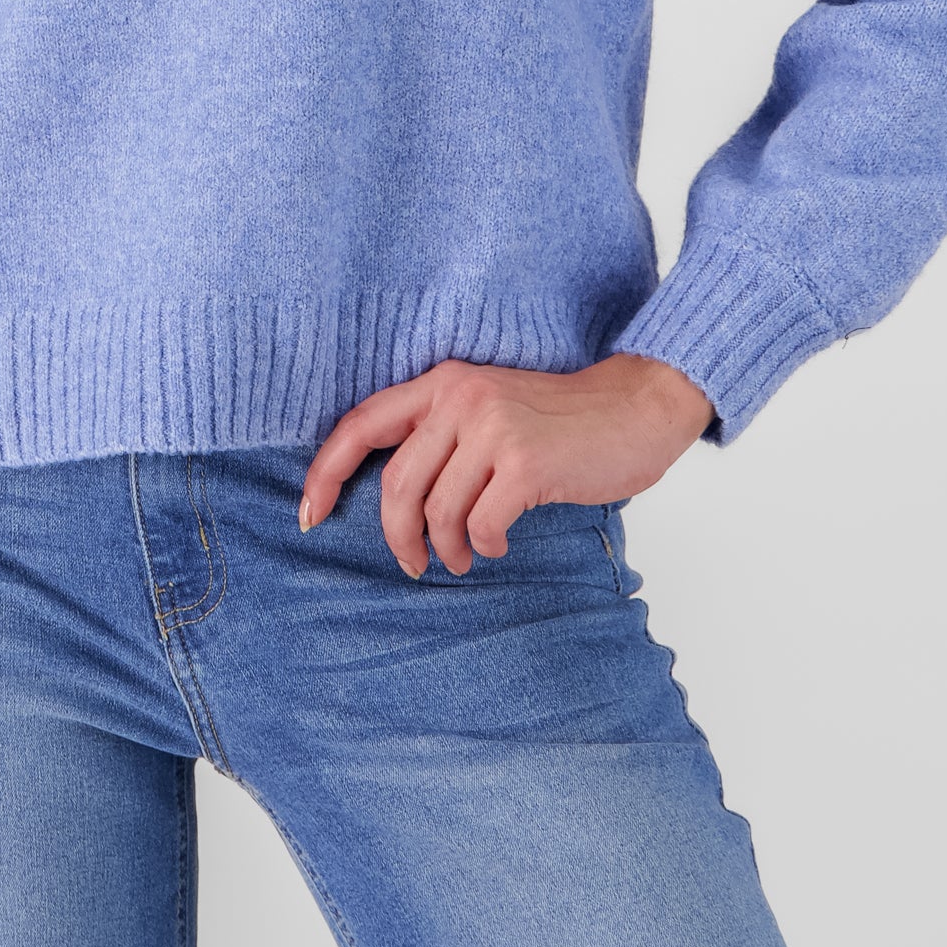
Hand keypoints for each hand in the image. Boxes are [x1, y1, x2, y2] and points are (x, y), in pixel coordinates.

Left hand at [299, 352, 715, 577]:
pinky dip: (485, 545)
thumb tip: (390, 497)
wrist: (635, 406)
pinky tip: (498, 542)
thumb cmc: (561, 420)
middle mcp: (461, 398)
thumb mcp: (489, 407)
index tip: (310, 515)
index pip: (360, 425)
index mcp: (443, 382)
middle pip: (395, 485)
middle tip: (414, 564)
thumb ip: (441, 433)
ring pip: (436, 512)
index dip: (325, 474)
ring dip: (446, 548)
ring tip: (464, 555)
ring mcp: (493, 429)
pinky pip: (481, 524)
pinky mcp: (525, 463)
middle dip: (395, 537)